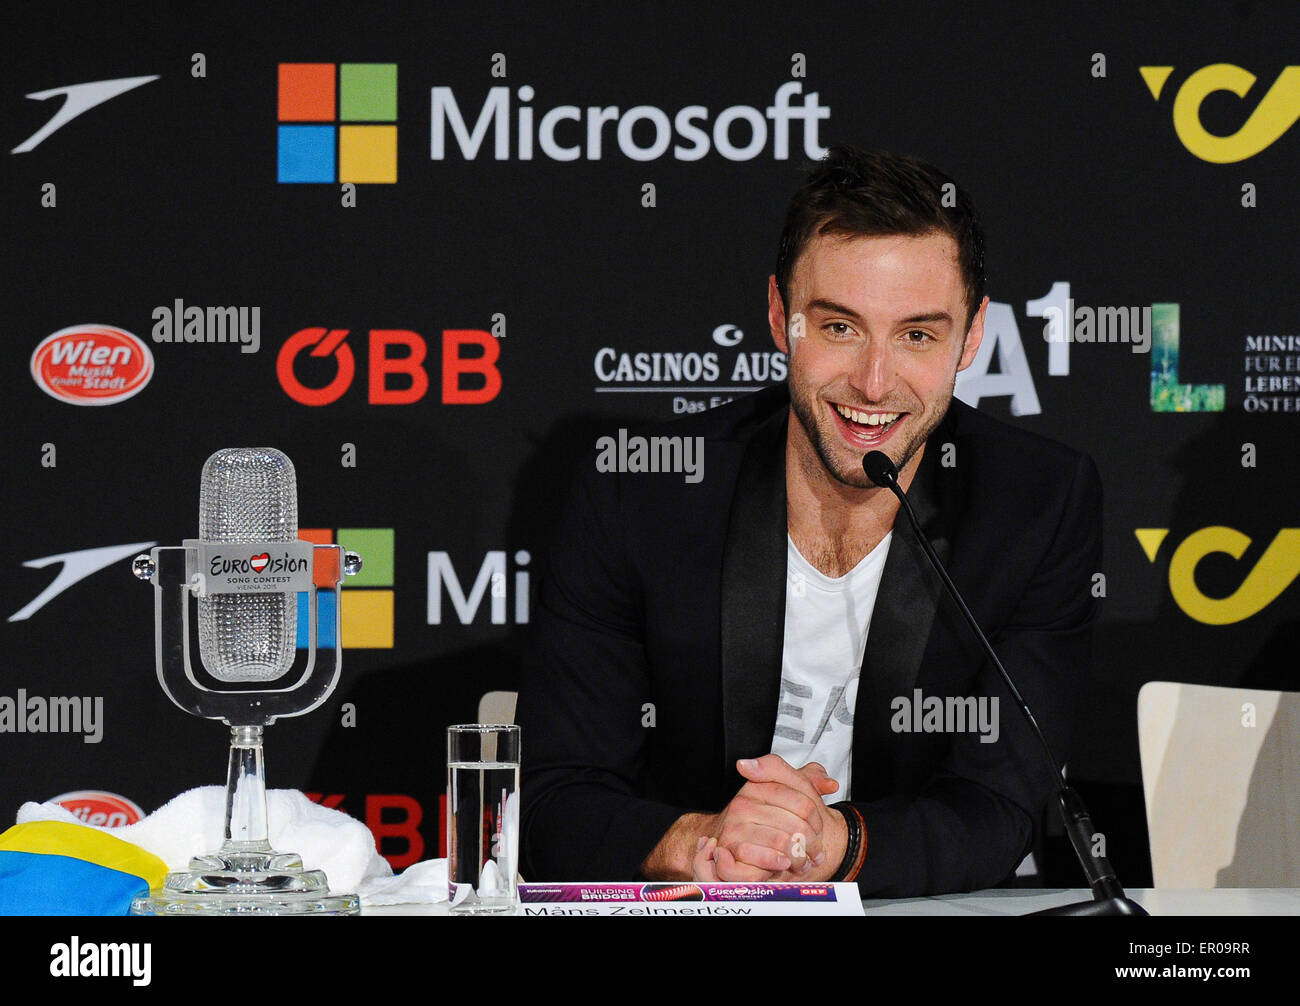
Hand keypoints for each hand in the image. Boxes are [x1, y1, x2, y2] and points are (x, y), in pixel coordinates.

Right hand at [704, 754, 844, 880]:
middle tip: (815, 852)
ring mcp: (733, 828)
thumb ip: (809, 782)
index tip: (818, 828)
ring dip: (798, 859)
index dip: (816, 819)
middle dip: (811, 844)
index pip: (803, 801)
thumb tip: (829, 784)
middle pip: (796, 826)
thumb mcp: (786, 795)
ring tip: (802, 862)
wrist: (731, 845)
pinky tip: (781, 865)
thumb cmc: (763, 822)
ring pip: (781, 843)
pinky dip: (775, 866)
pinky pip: (760, 861)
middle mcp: (742, 804)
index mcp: (758, 785)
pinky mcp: (727, 852)